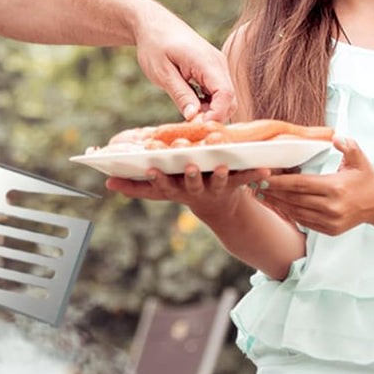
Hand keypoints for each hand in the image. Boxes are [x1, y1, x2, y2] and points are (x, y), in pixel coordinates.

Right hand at [106, 164, 268, 217]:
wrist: (219, 209)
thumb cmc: (183, 188)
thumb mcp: (160, 190)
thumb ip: (135, 187)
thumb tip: (106, 183)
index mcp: (175, 188)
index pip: (163, 185)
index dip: (158, 178)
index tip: (151, 169)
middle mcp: (196, 190)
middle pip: (191, 183)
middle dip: (190, 175)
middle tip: (190, 165)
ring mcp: (216, 188)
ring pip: (219, 181)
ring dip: (222, 174)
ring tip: (223, 164)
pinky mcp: (236, 185)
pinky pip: (247, 179)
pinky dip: (256, 175)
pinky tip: (266, 169)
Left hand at [133, 10, 235, 121]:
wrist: (155, 25)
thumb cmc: (155, 45)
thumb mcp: (162, 73)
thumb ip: (180, 95)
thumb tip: (194, 118)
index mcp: (207, 62)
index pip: (225, 94)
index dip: (216, 115)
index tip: (199, 126)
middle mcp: (219, 63)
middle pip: (230, 99)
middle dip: (214, 116)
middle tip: (190, 124)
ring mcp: (218, 66)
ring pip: (226, 98)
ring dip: (211, 110)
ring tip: (188, 112)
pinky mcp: (214, 70)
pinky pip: (219, 92)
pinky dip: (209, 103)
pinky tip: (191, 103)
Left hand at [259, 136, 373, 234]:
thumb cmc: (366, 176)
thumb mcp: (360, 158)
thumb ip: (348, 146)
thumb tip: (336, 137)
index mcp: (335, 188)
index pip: (300, 184)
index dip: (280, 182)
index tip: (263, 177)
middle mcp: (332, 207)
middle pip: (294, 199)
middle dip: (273, 192)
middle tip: (255, 185)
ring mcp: (331, 221)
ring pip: (297, 212)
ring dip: (278, 204)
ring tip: (262, 195)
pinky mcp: (330, 230)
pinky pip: (304, 221)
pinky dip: (290, 213)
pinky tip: (279, 205)